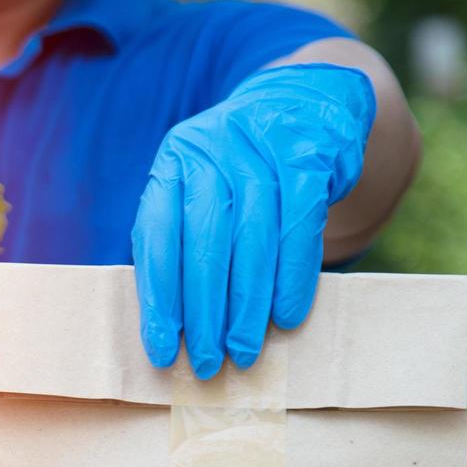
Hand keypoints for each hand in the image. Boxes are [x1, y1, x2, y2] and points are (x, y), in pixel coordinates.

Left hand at [131, 63, 375, 376]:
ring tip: (243, 351)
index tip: (162, 350)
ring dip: (247, 308)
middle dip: (205, 314)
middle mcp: (212, 152)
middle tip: (207, 363)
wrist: (304, 104)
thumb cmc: (239, 170)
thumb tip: (169, 324)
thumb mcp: (199, 187)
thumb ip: (182, 239)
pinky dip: (291, 279)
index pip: (157, 239)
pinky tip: (285, 317)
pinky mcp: (309, 159)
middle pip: (204, 246)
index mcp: (173, 163)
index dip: (158, 300)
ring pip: (252, 243)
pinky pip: (299, 230)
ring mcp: (262, 151)